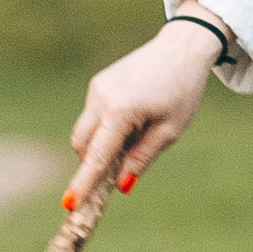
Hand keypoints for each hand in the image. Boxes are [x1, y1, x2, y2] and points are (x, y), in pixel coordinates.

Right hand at [67, 18, 223, 203]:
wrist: (182, 48)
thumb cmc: (182, 90)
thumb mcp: (170, 131)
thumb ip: (142, 158)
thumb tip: (120, 185)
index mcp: (121, 110)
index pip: (97, 156)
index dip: (83, 182)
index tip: (69, 203)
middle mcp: (101, 98)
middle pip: (82, 145)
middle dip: (93, 163)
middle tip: (118, 172)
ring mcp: (96, 88)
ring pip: (85, 131)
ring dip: (100, 145)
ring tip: (137, 135)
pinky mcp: (98, 83)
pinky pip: (93, 116)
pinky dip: (104, 128)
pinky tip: (134, 119)